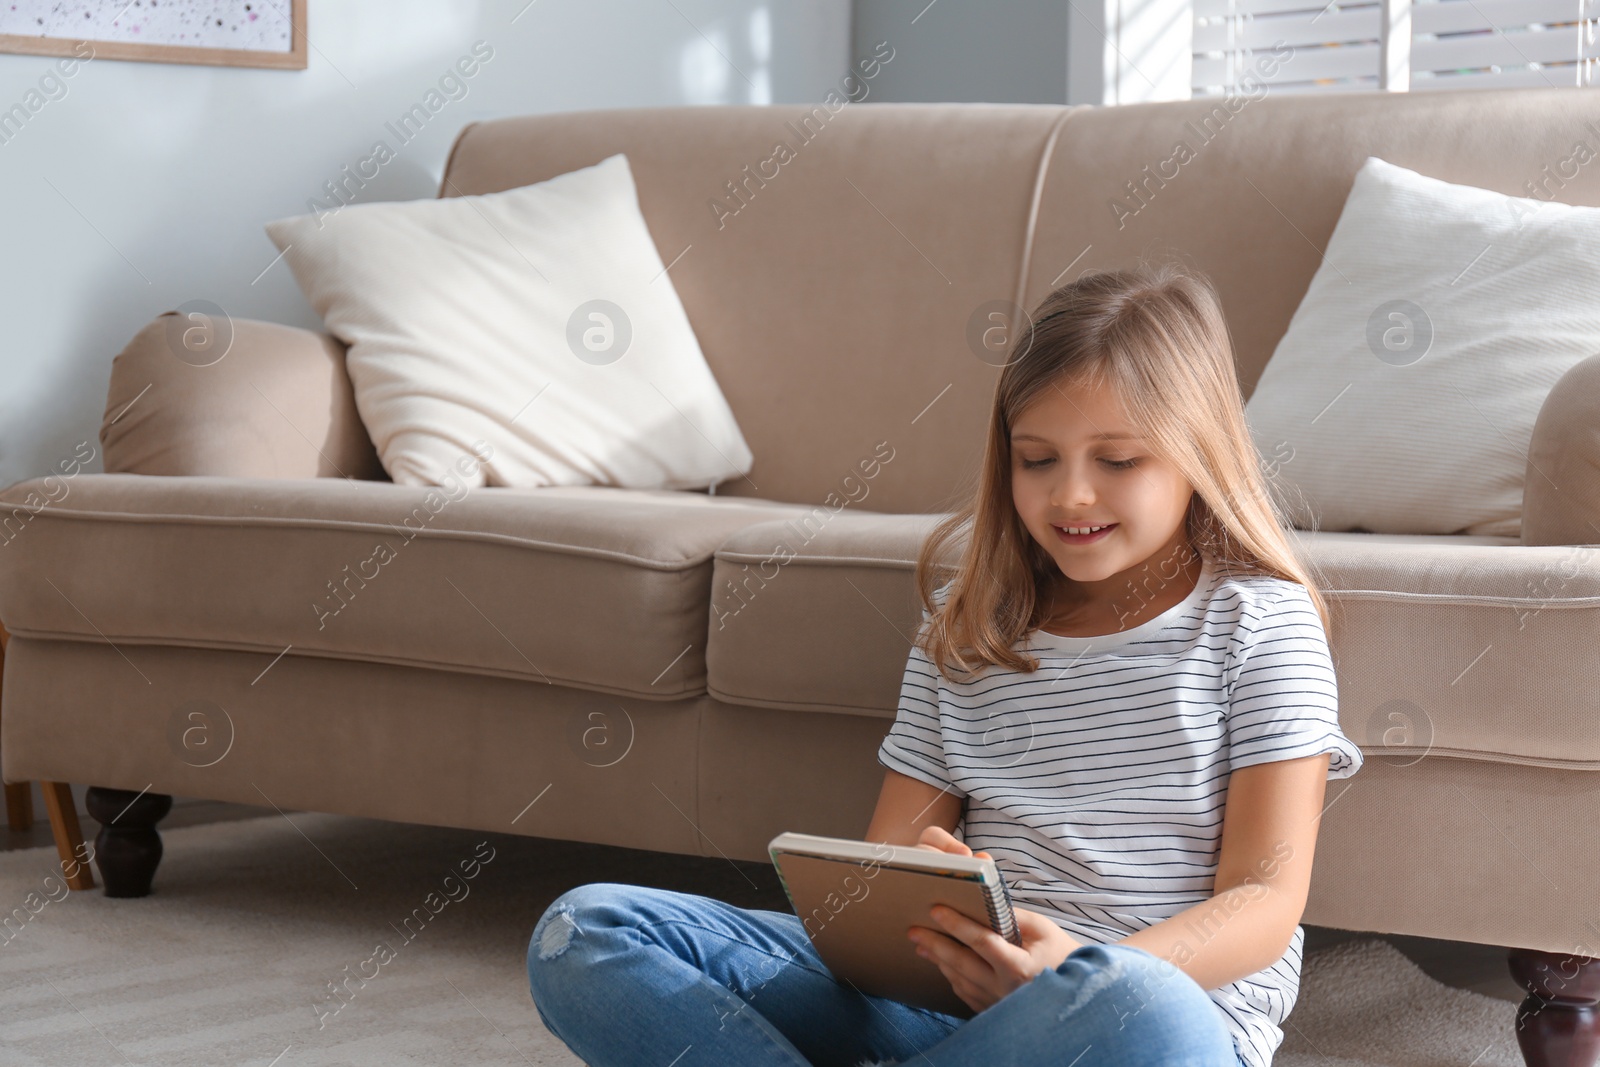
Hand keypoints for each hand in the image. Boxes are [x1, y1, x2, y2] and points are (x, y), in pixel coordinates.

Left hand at [906, 826, 1083, 1013]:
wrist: (1077, 993)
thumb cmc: (1061, 954)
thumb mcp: (1043, 929)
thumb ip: (1012, 914)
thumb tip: (983, 898)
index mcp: (1020, 967)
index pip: (982, 942)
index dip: (957, 924)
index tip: (936, 909)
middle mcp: (1006, 989)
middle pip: (962, 964)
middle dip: (935, 944)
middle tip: (914, 930)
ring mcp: (998, 1004)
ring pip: (959, 980)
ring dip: (938, 961)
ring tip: (921, 943)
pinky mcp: (994, 1011)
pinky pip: (965, 994)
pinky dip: (951, 977)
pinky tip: (941, 963)